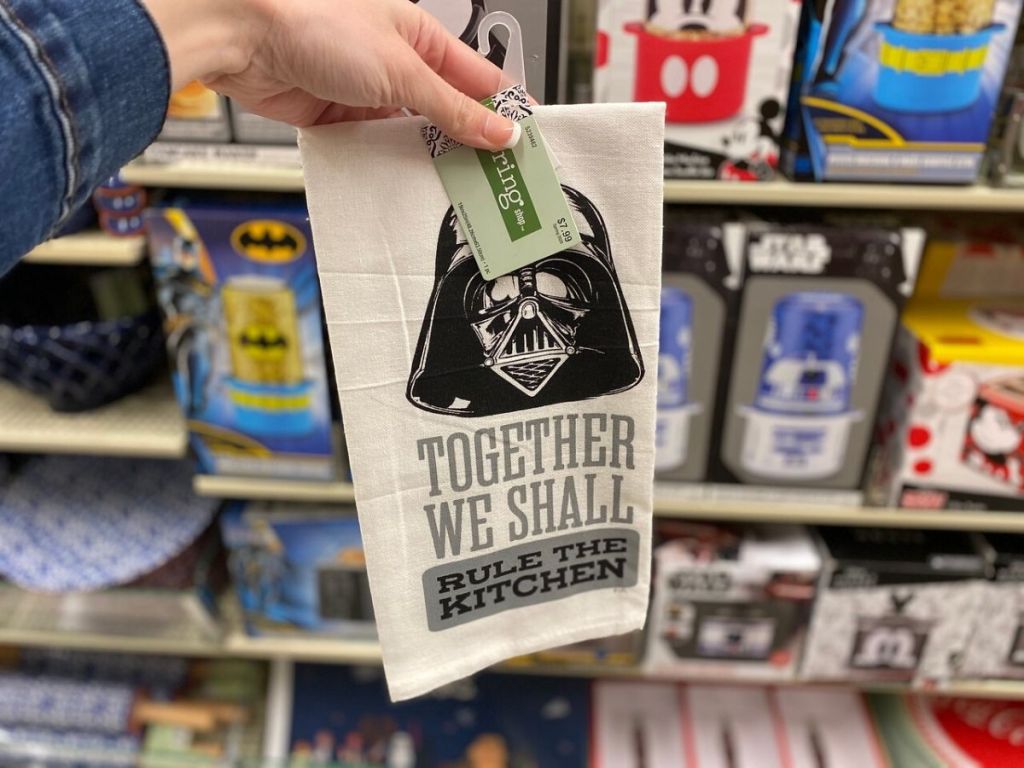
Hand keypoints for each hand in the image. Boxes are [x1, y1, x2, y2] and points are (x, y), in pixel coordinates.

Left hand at [142, 0, 519, 149]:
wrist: (243, 38)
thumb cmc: (313, 22)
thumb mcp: (402, 70)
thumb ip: (453, 108)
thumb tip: (499, 130)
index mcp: (420, 35)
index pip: (479, 79)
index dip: (505, 111)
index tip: (526, 143)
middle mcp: (397, 63)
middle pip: (448, 111)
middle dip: (471, 143)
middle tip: (496, 177)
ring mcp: (370, 93)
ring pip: (414, 134)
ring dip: (432, 158)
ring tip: (458, 186)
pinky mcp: (342, 118)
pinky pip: (379, 148)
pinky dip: (394, 165)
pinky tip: (410, 181)